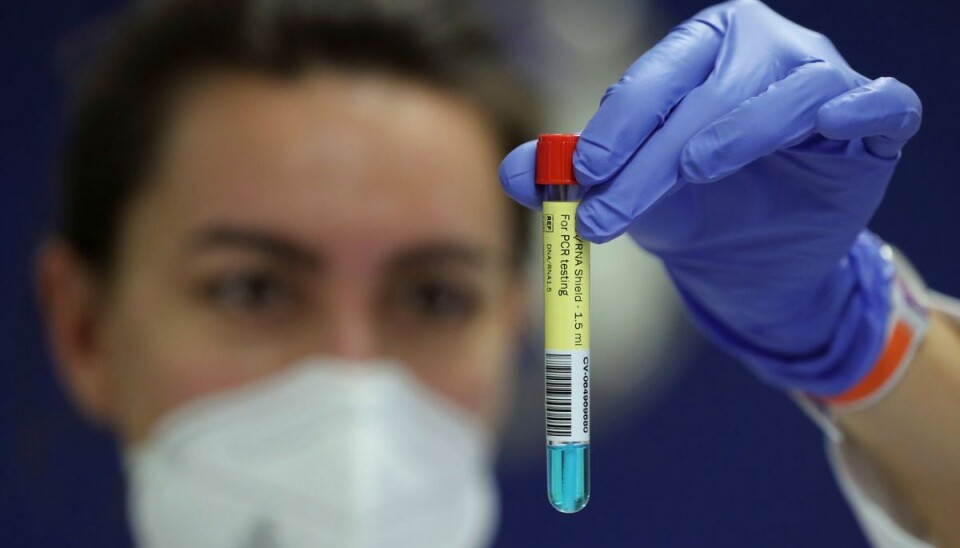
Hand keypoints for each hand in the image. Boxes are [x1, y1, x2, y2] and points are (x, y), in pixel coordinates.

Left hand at [499, 0, 921, 394]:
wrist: (758, 259)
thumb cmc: (695, 210)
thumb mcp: (632, 196)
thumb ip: (575, 179)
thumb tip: (512, 172)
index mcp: (700, 55)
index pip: (658, 77)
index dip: (620, 124)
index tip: (584, 174)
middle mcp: (763, 54)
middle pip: (714, 87)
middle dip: (660, 148)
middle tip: (615, 201)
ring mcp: (822, 82)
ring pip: (793, 87)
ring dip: (742, 127)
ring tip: (694, 168)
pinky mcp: (873, 126)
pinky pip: (883, 102)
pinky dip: (862, 107)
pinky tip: (831, 126)